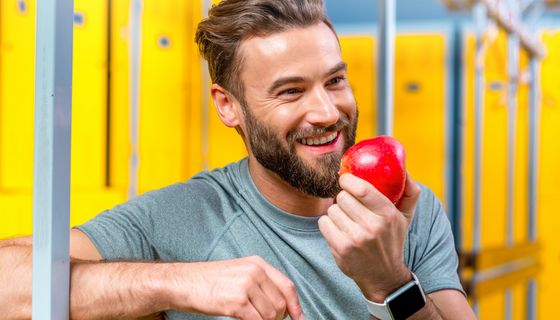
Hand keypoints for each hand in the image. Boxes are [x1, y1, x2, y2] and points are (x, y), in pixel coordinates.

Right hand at [168, 256, 305, 319]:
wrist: (183, 283)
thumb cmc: (209, 281)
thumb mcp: (239, 273)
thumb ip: (261, 284)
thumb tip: (282, 306)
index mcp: (257, 263)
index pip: (287, 286)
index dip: (296, 306)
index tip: (300, 319)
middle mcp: (254, 272)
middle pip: (281, 303)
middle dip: (277, 318)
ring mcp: (245, 286)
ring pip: (271, 315)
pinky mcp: (236, 302)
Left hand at [318, 173, 420, 301]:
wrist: (383, 276)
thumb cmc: (391, 240)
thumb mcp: (405, 218)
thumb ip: (410, 193)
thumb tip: (406, 171)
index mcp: (388, 215)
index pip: (362, 189)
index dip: (348, 180)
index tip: (345, 180)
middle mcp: (372, 226)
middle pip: (343, 197)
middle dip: (343, 198)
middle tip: (349, 206)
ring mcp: (356, 239)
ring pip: (332, 210)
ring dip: (336, 213)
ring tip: (346, 221)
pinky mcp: (341, 248)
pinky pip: (323, 223)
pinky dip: (328, 224)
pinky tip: (338, 230)